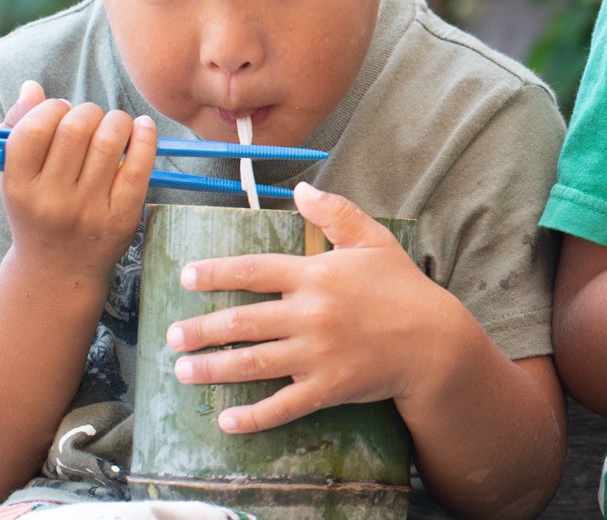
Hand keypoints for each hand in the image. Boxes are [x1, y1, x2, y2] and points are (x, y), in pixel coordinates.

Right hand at [0, 80, 155, 280]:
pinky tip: (142, 128)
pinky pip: (140, 166)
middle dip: (89, 111)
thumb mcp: (12, 177)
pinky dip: (145, 137)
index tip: (61, 111)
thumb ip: (16, 129)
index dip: (52, 108)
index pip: (34, 128)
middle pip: (76, 128)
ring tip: (115, 124)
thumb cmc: (34, 211)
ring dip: (117, 120)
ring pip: (110, 140)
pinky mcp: (121, 217)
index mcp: (18, 186)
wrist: (57, 271)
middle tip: (91, 119)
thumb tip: (32, 87)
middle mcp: (51, 200)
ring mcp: (88, 210)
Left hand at [166, 181, 474, 433]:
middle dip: (202, 330)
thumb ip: (335, 212)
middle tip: (171, 337)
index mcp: (317, 274)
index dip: (216, 273)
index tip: (187, 276)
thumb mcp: (373, 240)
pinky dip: (252, 416)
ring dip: (213, 369)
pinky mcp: (329, 388)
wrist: (435, 342)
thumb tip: (301, 187)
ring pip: (253, 363)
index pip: (255, 270)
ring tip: (183, 372)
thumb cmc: (402, 288)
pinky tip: (226, 420)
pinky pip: (283, 406)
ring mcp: (318, 354)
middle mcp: (312, 313)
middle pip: (243, 321)